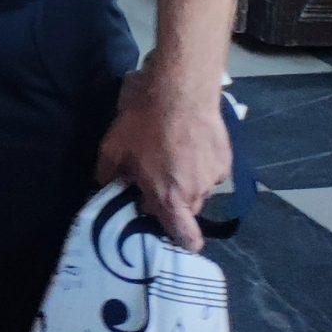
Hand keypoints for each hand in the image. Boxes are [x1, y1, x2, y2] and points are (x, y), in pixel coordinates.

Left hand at [96, 68, 231, 250]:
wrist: (179, 91)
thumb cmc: (143, 123)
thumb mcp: (113, 149)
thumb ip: (108, 176)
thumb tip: (105, 187)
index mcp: (170, 197)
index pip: (186, 237)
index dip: (179, 240)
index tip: (168, 232)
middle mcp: (197, 193)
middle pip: (187, 211)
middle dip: (171, 201)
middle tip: (154, 180)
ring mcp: (215, 176)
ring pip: (198, 190)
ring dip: (185, 181)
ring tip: (170, 156)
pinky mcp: (226, 159)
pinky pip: (210, 173)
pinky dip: (198, 166)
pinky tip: (186, 146)